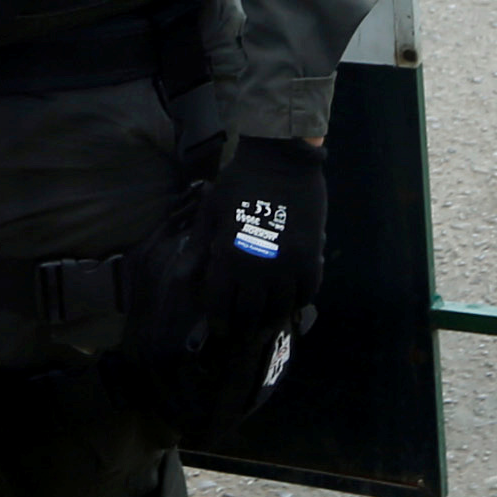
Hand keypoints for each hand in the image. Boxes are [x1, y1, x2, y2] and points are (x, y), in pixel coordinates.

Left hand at [189, 134, 327, 362]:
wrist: (281, 161)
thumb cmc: (238, 184)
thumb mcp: (210, 212)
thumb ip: (198, 248)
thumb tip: (184, 279)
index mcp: (229, 255)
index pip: (221, 302)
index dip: (219, 321)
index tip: (219, 329)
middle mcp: (259, 266)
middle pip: (251, 312)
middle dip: (244, 328)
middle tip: (241, 335)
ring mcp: (289, 263)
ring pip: (281, 307)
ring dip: (272, 320)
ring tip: (266, 325)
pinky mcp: (312, 256)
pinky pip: (308, 291)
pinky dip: (299, 302)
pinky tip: (290, 305)